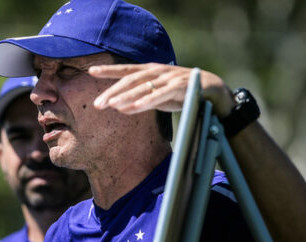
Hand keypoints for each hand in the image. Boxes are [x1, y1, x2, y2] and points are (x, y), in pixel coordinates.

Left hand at [89, 63, 234, 116]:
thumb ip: (140, 100)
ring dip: (126, 96)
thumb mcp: (158, 97)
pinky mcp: (181, 86)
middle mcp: (158, 71)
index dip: (109, 70)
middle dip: (112, 91)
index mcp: (151, 72)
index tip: (90, 71)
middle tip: (97, 104)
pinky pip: (161, 94)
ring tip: (111, 106)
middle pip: (130, 80)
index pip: (126, 71)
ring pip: (143, 87)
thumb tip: (119, 107)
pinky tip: (134, 107)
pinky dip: (147, 101)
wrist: (215, 93)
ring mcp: (169, 77)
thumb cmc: (183, 94)